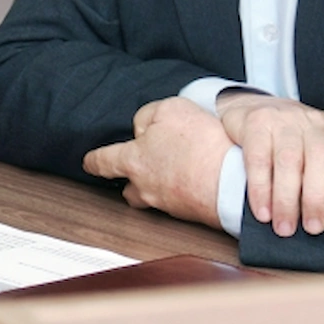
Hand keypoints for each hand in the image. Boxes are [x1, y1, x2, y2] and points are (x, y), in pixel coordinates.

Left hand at [83, 98, 233, 229]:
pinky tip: (197, 178)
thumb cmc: (201, 146)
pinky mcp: (193, 212)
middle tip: (142, 167)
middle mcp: (146, 188)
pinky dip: (185, 190)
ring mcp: (170, 204)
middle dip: (131, 178)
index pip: (102, 162)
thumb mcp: (170, 111)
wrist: (235, 182)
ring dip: (158, 187)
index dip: (93, 161)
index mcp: (133, 162)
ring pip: (154, 197)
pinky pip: (181, 200)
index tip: (88, 163)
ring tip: (173, 173)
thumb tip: (141, 128)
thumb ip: (148, 115)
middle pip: (129, 187)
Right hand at [216, 91, 323, 236]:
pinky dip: (260, 189)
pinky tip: (263, 211)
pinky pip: (258, 159)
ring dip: (286, 199)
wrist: (254, 110)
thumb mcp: (321, 154)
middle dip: (317, 196)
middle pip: (321, 154)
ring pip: (288, 160)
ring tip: (284, 227)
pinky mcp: (256, 123)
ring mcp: (284, 119)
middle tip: (312, 227)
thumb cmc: (296, 145)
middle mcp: (314, 122)